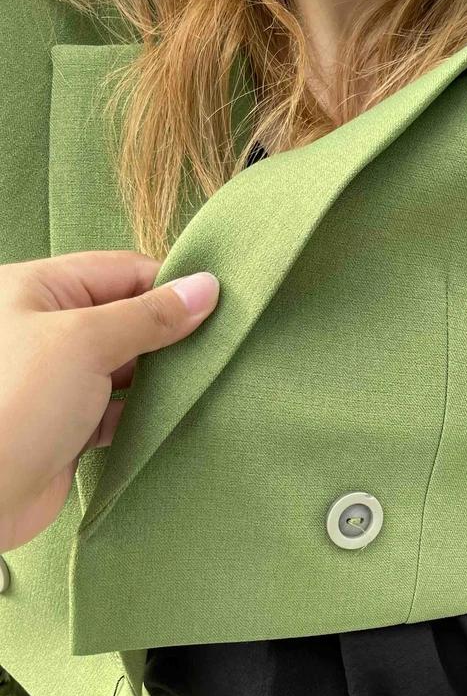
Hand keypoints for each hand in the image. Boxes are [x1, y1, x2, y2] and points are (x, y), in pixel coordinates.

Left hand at [0, 250, 219, 551]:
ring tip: (203, 383)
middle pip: (126, 316)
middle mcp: (45, 328)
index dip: (169, 286)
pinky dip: (146, 412)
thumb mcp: (85, 342)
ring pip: (127, 365)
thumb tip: (206, 287)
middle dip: (170, 333)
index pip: (120, 272)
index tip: (218, 307)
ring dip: (161, 377)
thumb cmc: (16, 404)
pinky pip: (119, 408)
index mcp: (36, 289)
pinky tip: (173, 417)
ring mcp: (58, 379)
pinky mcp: (69, 423)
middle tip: (218, 348)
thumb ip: (149, 316)